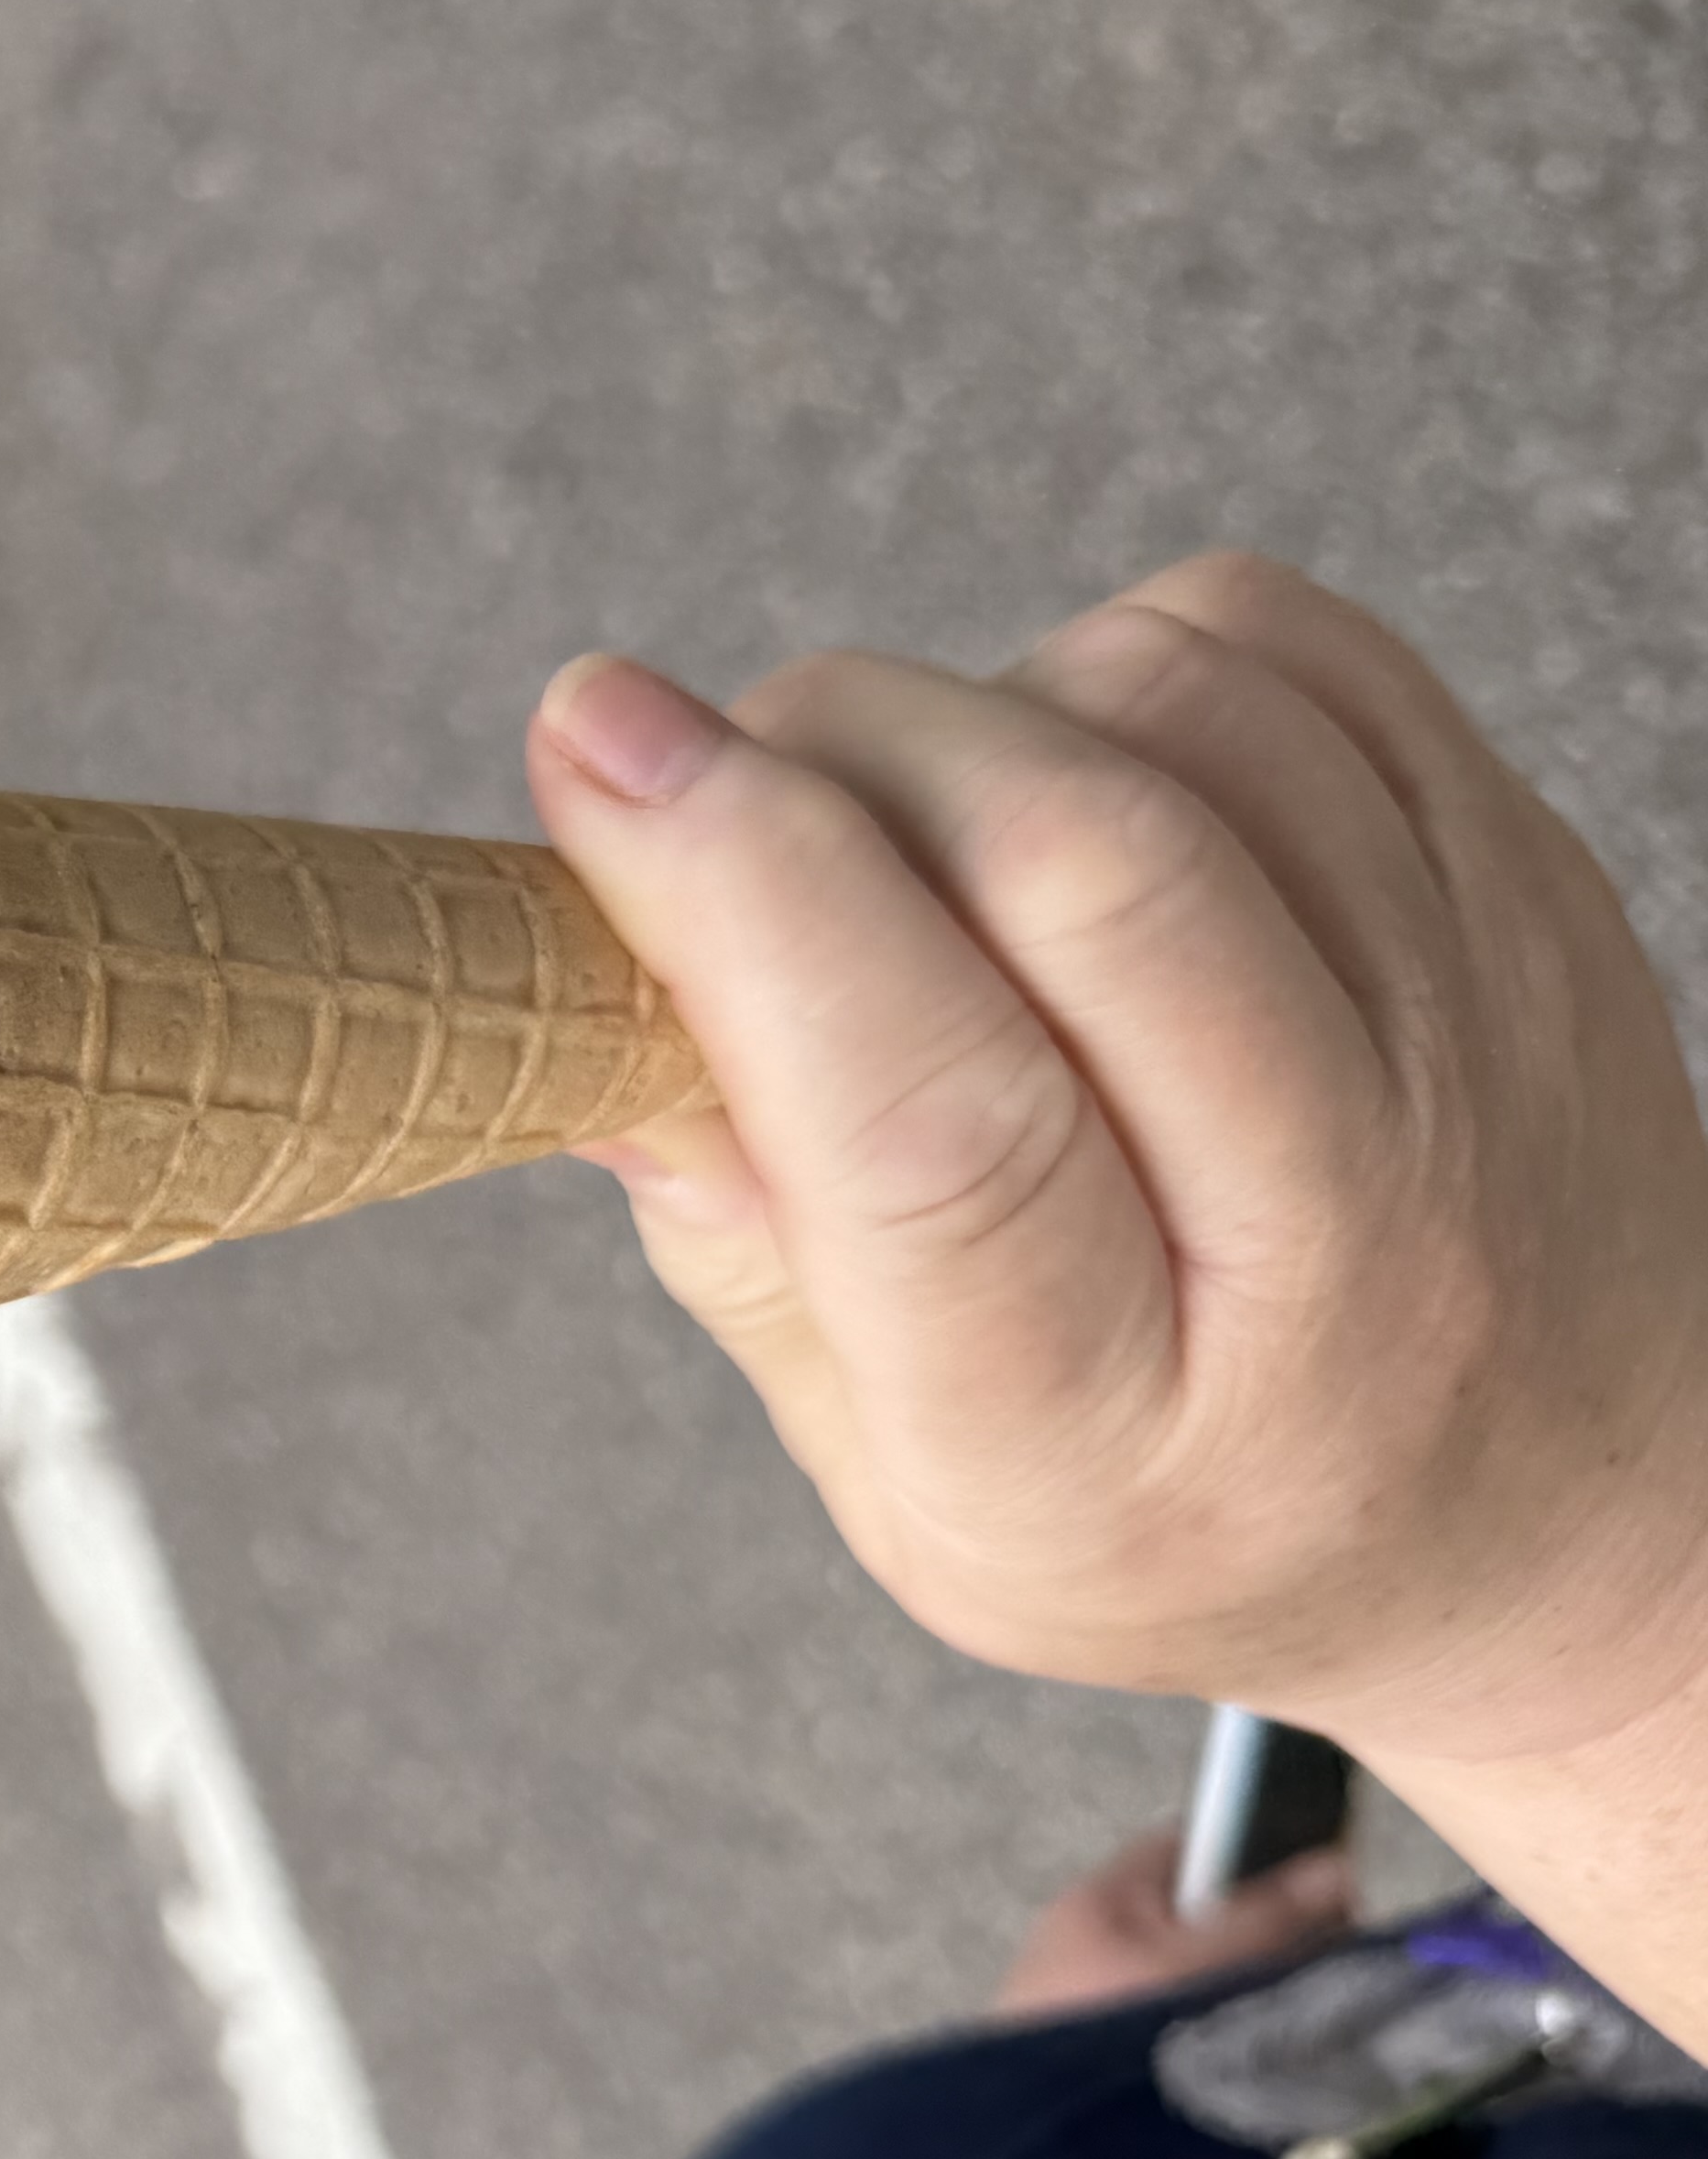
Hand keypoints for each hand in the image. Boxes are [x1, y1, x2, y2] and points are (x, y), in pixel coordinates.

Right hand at [525, 557, 1707, 2042]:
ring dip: (973, 710)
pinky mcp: (1531, 883)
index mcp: (1118, 1432)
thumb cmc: (1195, 1505)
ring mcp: (1474, 1033)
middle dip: (835, 749)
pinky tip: (1076, 785)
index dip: (744, 894)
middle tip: (718, 777)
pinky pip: (1288, 647)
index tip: (596, 749)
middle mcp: (1340, 1233)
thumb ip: (750, 1254)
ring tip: (923, 835)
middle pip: (1076, 863)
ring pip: (1175, 712)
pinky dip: (1120, 661)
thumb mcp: (911, 1490)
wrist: (1562, 1511)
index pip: (935, 1123)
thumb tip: (599, 995)